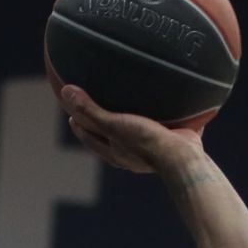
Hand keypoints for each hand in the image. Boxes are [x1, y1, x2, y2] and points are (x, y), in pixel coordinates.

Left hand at [59, 85, 202, 174]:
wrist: (182, 156)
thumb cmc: (146, 142)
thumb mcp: (113, 124)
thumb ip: (90, 110)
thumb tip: (65, 91)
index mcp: (114, 153)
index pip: (90, 138)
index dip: (80, 126)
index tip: (71, 114)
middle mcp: (130, 154)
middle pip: (109, 138)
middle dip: (100, 125)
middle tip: (93, 107)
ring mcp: (150, 150)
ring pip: (133, 134)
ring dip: (128, 122)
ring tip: (127, 104)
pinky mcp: (169, 142)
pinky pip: (158, 127)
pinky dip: (154, 118)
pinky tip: (159, 105)